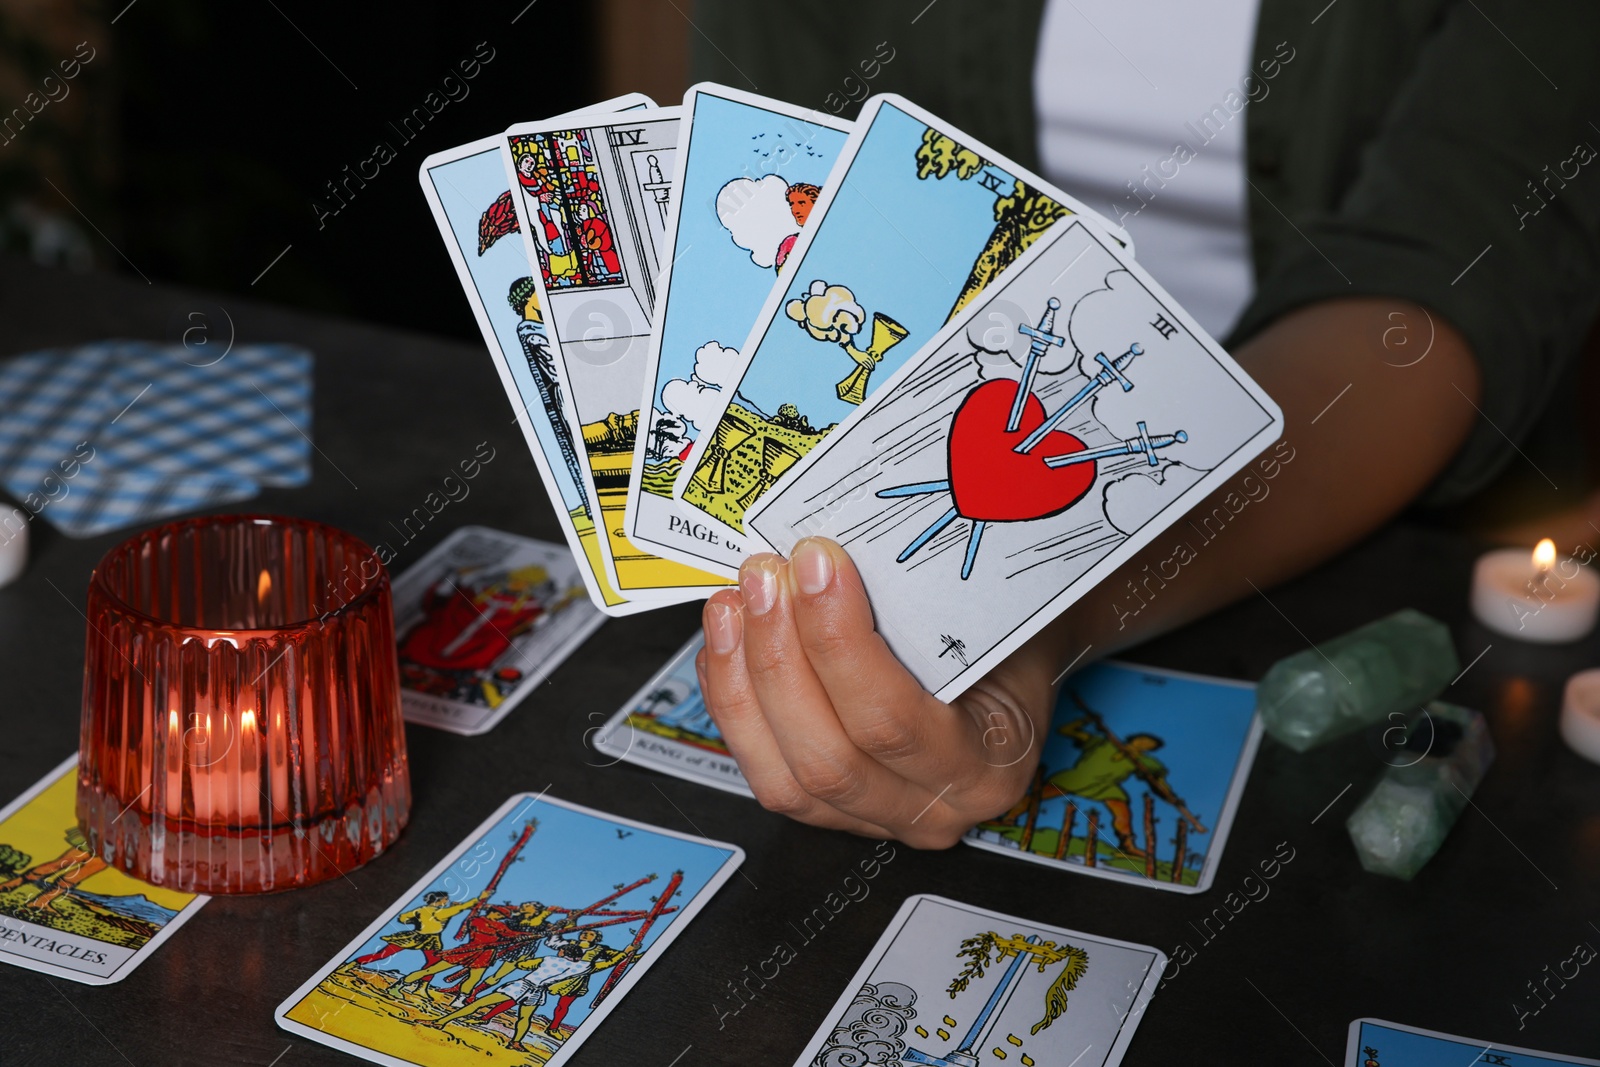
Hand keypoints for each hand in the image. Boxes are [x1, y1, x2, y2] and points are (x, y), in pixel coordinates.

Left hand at [698, 538, 1056, 847]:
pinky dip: (734, 704)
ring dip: (744, 683)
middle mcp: (932, 810)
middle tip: (764, 578)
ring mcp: (876, 818)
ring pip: (785, 779)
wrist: (1014, 666)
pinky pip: (765, 772)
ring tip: (733, 605)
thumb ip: (923, 599)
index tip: (815, 563)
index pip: (890, 722)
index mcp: (987, 768)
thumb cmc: (1005, 636)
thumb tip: (833, 552)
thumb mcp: (991, 616)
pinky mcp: (828, 810)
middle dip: (779, 658)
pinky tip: (725, 644)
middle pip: (828, 759)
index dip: (836, 642)